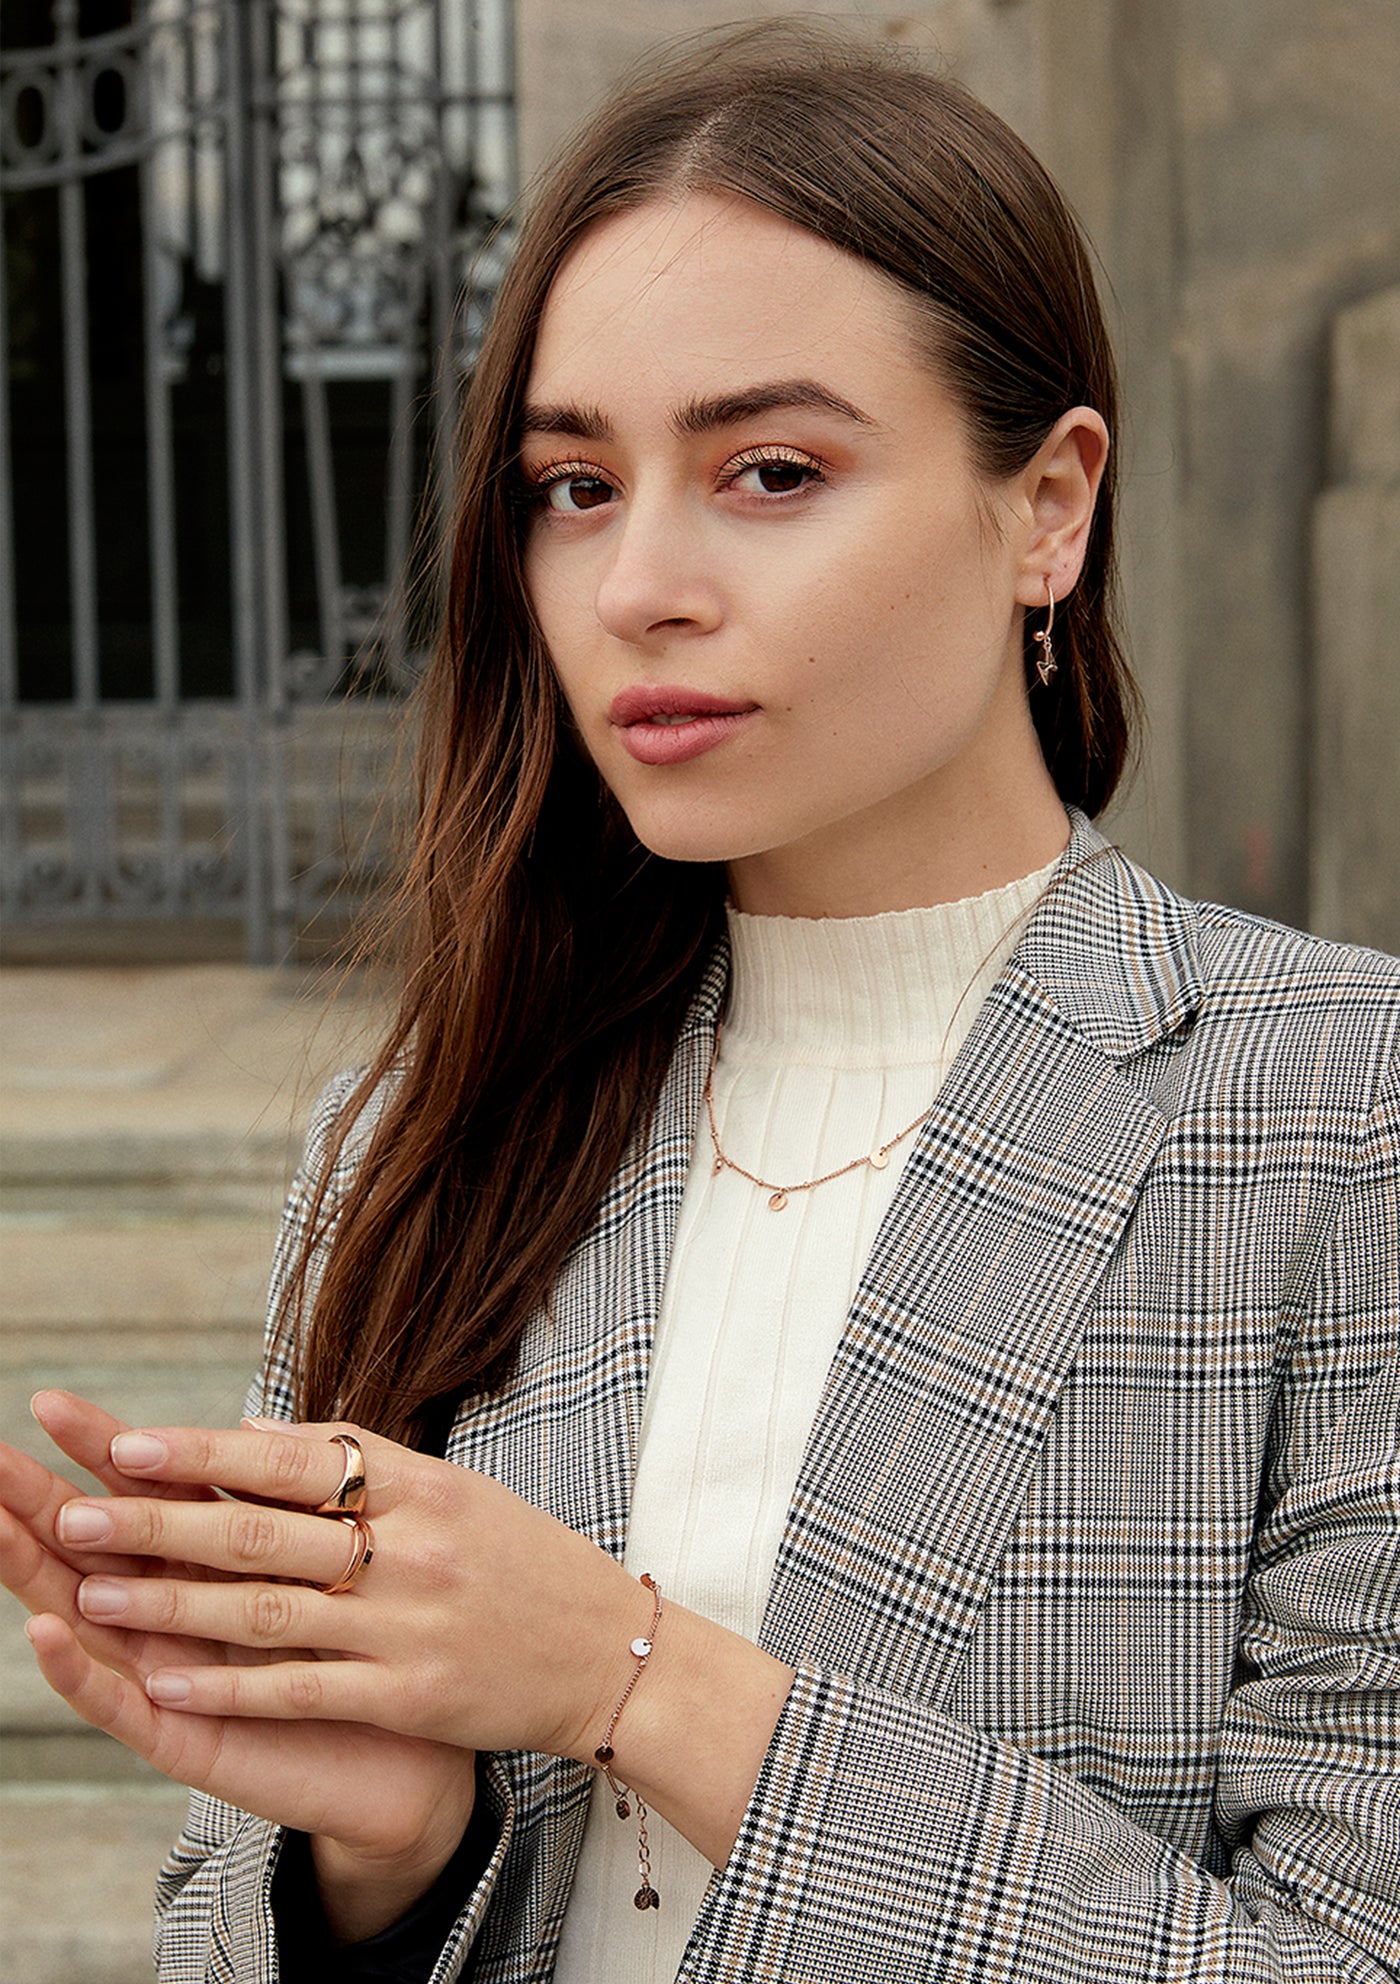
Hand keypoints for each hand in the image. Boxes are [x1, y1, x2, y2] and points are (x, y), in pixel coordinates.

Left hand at [24, 1403, 793, 1872]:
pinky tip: (170, 1683)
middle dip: (161, 1524)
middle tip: (76, 1514)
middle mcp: (414, 1550)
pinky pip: (303, 1689)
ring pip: (267, 1612)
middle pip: (264, 1532)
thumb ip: (362, 1462)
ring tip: (96, 1591)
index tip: (124, 1445)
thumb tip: (252, 1432)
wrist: (606, 1653)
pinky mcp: (410, 1697)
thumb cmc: (522, 1563)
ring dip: (173, 1603)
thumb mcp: (456, 1493)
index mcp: (424, 1487)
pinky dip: (232, 1687)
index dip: (203, 1454)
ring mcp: (410, 1627)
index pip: (292, 1461)